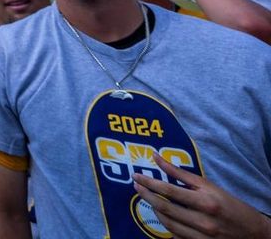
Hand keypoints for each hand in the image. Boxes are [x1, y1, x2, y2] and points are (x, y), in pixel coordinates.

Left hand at [133, 153, 270, 237]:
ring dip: (154, 209)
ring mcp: (201, 236)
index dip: (149, 182)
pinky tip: (162, 213)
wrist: (253, 232)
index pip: (169, 191)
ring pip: (167, 223)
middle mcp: (203, 221)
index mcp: (206, 201)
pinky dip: (166, 223)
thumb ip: (180, 174)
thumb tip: (157, 157)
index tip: (136, 176)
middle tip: (136, 185)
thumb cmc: (229, 204)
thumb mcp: (208, 186)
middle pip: (164, 207)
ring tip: (148, 197)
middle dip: (146, 195)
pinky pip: (175, 234)